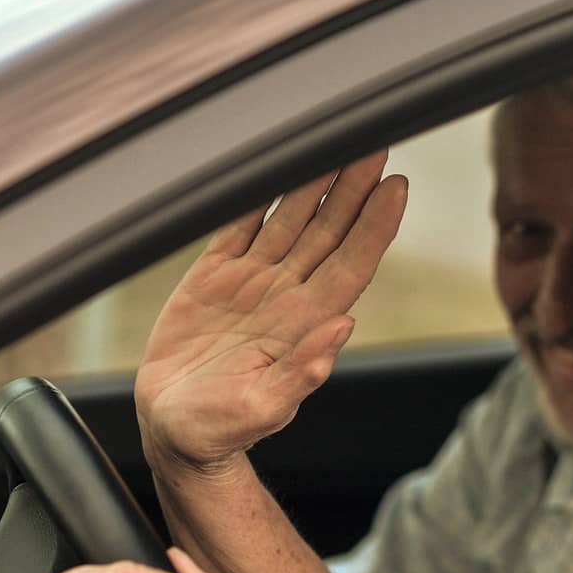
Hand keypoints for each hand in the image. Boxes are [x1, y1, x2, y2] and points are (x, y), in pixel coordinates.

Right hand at [135, 153, 407, 474]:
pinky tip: (273, 165)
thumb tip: (342, 330)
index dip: (375, 225)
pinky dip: (257, 194)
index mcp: (305, 323)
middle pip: (329, 230)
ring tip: (336, 140)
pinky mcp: (214, 277)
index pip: (351, 263)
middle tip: (375, 140)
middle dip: (354, 186)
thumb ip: (301, 374)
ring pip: (291, 218)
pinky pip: (241, 225)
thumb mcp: (261, 410)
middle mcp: (286, 295)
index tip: (397, 187)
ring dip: (315, 181)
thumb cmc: (220, 431)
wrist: (175, 432)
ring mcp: (252, 283)